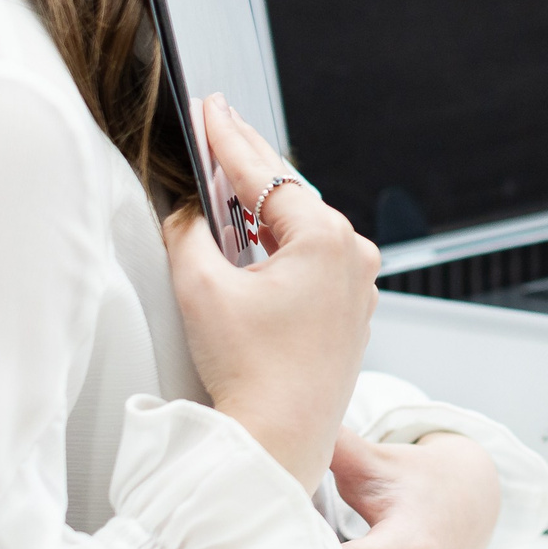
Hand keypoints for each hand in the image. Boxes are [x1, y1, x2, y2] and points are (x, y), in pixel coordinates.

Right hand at [162, 96, 380, 488]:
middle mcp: (354, 253)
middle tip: (219, 120)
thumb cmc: (250, 373)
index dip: (226, 137)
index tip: (209, 107)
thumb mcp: (202, 289)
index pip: (262, 173)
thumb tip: (188, 210)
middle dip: (248, 161)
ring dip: (266, 202)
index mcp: (325, 237)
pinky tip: (258, 230)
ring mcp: (359, 283)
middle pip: (288, 193)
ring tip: (231, 169)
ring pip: (302, 225)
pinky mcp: (351, 310)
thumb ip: (188, 232)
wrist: (279, 441)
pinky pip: (314, 257)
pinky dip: (283, 239)